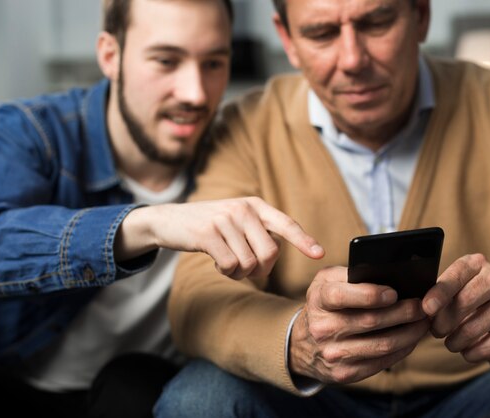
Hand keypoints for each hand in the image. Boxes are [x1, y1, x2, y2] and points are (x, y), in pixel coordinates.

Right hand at [115, 197, 324, 279]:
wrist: (169, 220)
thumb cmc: (209, 226)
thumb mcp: (236, 221)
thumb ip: (257, 232)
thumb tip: (274, 256)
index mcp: (255, 205)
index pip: (285, 223)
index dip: (303, 240)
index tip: (319, 254)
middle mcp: (243, 209)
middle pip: (270, 253)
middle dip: (261, 269)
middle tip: (246, 267)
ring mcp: (225, 220)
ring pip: (249, 263)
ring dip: (239, 272)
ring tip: (227, 262)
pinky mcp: (208, 234)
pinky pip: (229, 265)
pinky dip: (225, 272)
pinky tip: (216, 262)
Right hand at [289, 266, 429, 383]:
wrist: (303, 345)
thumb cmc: (324, 305)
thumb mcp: (326, 282)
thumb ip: (350, 273)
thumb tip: (387, 274)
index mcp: (318, 300)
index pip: (341, 296)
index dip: (369, 294)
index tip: (393, 292)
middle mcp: (323, 328)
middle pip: (370, 321)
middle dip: (402, 312)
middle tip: (422, 305)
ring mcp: (334, 354)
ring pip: (382, 344)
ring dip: (409, 333)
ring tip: (423, 322)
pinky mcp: (345, 373)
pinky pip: (381, 362)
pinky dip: (402, 349)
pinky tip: (411, 339)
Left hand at [423, 254, 489, 368]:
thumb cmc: (470, 305)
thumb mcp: (454, 293)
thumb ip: (439, 296)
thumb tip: (422, 308)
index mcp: (477, 263)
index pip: (456, 274)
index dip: (439, 293)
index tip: (426, 309)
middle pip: (463, 302)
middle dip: (442, 322)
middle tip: (436, 332)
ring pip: (472, 327)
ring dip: (455, 341)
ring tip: (451, 343)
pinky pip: (489, 345)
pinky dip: (472, 353)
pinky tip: (468, 352)